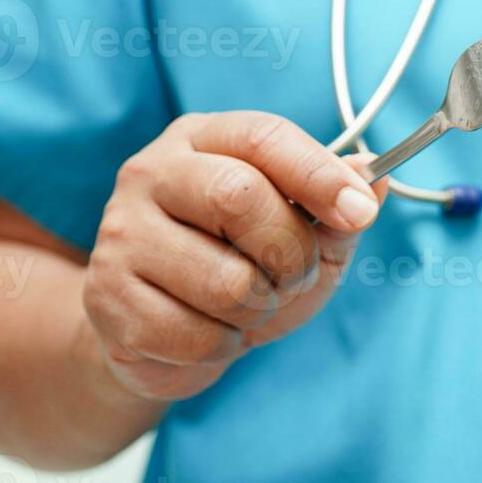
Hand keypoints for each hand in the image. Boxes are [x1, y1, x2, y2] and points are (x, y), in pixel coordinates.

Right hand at [83, 111, 385, 400]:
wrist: (167, 336)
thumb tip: (375, 179)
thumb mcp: (306, 236)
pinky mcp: (106, 296)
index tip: (359, 213)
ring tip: (245, 304)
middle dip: (290, 253)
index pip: (262, 137)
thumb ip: (338, 209)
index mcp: (202, 140)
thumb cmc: (244, 269)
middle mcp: (151, 174)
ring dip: (259, 307)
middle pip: (239, 197)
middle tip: (290, 275)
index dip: (318, 175)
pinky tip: (209, 330)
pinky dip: (223, 345)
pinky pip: (195, 334)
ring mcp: (121, 233)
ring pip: (225, 280)